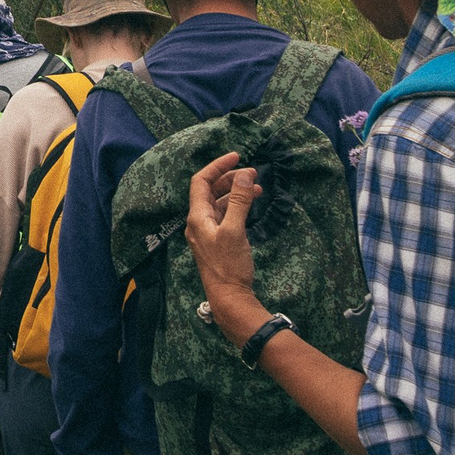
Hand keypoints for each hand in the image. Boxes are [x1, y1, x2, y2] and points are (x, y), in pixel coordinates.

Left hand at [185, 151, 268, 346]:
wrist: (230, 298)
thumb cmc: (229, 266)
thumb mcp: (235, 230)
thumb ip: (238, 202)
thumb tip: (244, 174)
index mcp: (197, 217)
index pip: (200, 181)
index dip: (217, 166)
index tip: (237, 157)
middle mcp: (198, 222)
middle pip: (210, 190)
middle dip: (230, 178)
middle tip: (253, 173)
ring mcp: (207, 232)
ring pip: (219, 203)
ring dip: (236, 192)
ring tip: (257, 188)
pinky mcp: (218, 241)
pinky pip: (225, 215)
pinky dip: (237, 206)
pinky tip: (251, 204)